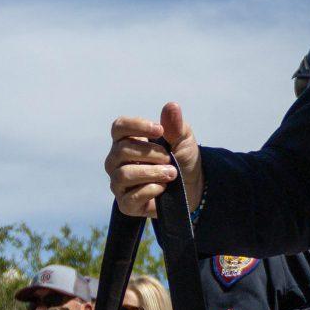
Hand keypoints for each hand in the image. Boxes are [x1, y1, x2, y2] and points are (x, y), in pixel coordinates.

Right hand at [107, 102, 202, 216]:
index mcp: (126, 140)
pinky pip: (131, 197)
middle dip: (152, 154)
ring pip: (124, 174)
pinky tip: (163, 188)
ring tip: (171, 174)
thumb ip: (175, 125)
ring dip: (153, 172)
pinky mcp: (125, 204)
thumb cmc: (182, 159)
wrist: (192, 187)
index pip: (119, 127)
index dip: (137, 126)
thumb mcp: (183, 139)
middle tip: (170, 159)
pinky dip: (151, 190)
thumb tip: (171, 106)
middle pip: (122, 150)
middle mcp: (116, 161)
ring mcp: (118, 183)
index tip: (160, 130)